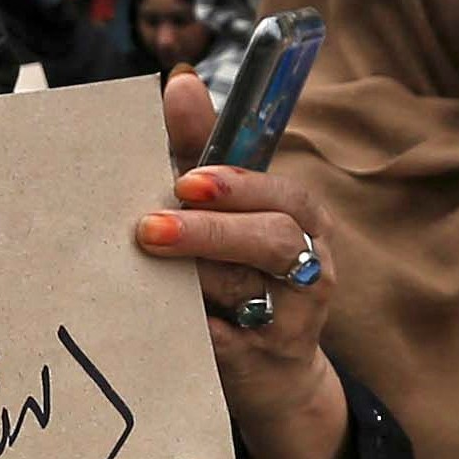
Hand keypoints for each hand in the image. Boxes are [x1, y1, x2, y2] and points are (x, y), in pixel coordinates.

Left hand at [136, 69, 353, 458]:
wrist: (270, 376)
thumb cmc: (235, 273)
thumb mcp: (223, 211)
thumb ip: (201, 151)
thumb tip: (179, 82)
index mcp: (303, 219)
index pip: (284, 192)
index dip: (240, 182)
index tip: (189, 178)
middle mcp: (309, 264)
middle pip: (273, 239)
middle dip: (211, 230)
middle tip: (149, 226)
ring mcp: (292, 315)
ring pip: (250, 288)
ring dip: (197, 274)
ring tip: (148, 261)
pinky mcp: (264, 360)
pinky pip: (227, 341)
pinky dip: (194, 326)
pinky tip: (159, 316)